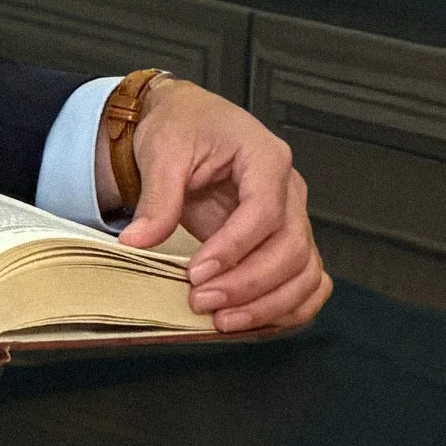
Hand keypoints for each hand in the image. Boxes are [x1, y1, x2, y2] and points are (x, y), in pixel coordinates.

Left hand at [101, 80, 331, 335]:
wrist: (185, 122)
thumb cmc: (182, 126)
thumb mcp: (163, 151)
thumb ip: (157, 198)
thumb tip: (139, 241)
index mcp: (265, 157)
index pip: (265, 212)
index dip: (234, 248)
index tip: (197, 273)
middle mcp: (288, 189)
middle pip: (291, 247)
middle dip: (248, 284)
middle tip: (203, 302)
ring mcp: (292, 217)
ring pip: (305, 270)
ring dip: (269, 304)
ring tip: (223, 321)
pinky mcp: (283, 241)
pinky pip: (306, 280)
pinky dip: (289, 307)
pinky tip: (256, 322)